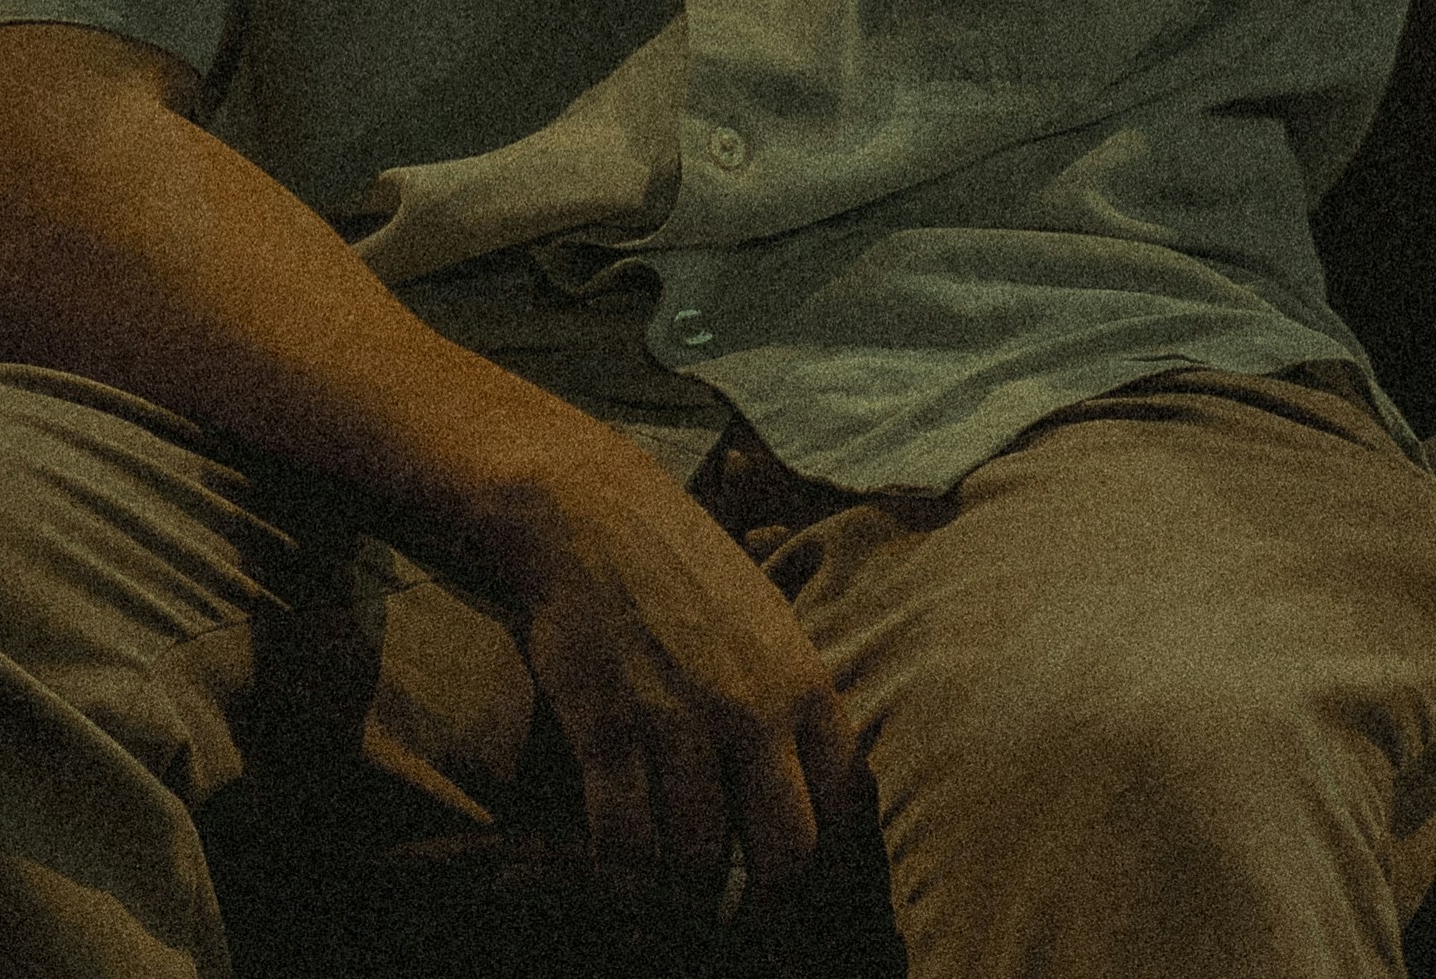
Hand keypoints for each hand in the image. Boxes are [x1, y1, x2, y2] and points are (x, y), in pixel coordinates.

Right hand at [462, 433, 865, 914]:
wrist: (587, 512)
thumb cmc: (682, 568)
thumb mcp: (766, 623)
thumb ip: (791, 702)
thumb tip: (809, 787)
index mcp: (806, 683)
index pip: (848, 806)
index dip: (827, 866)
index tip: (799, 889)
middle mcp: (755, 710)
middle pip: (788, 855)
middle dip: (766, 907)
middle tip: (740, 924)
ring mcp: (682, 722)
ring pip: (700, 861)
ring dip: (684, 899)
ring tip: (672, 906)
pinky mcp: (610, 729)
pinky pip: (625, 841)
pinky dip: (622, 880)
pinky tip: (620, 883)